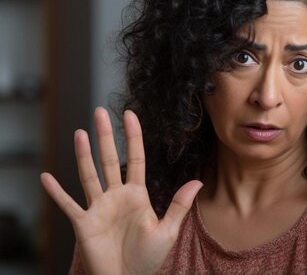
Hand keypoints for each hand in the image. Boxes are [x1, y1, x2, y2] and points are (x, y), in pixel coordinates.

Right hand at [40, 108, 202, 274]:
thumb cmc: (148, 258)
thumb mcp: (168, 231)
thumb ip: (179, 205)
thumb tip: (198, 182)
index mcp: (137, 194)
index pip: (134, 158)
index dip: (132, 136)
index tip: (130, 114)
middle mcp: (116, 196)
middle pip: (109, 159)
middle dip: (105, 136)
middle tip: (100, 112)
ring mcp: (98, 208)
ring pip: (89, 175)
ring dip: (83, 155)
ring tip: (80, 133)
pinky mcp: (84, 224)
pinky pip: (68, 205)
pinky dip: (56, 193)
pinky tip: (46, 177)